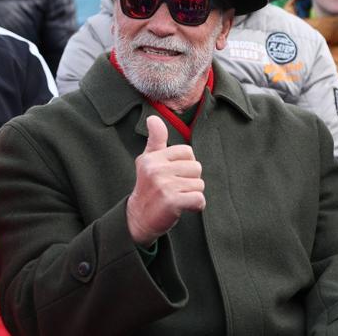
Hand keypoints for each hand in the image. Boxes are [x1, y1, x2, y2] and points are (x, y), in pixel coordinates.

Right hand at [126, 115, 205, 245]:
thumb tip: (153, 118)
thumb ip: (155, 140)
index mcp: (153, 158)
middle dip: (190, 180)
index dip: (185, 165)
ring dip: (192, 194)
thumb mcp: (148, 161)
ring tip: (177, 198)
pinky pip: (199, 199)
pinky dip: (196, 206)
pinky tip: (183, 208)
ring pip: (199, 184)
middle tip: (174, 189)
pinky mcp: (171, 202)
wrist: (138, 219)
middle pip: (196, 168)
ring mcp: (164, 185)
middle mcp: (157, 170)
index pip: (188, 152)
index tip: (173, 175)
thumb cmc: (148, 187)